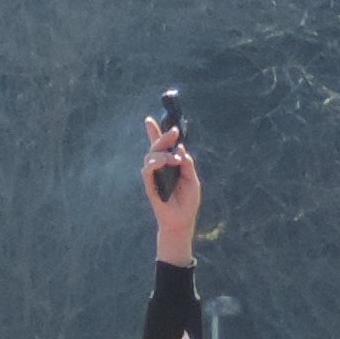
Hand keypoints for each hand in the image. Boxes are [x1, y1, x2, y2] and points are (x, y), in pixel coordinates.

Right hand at [144, 114, 198, 262]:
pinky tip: (165, 162)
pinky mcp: (149, 185)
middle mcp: (159, 167)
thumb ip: (187, 164)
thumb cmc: (187, 200)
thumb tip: (180, 150)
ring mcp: (153, 175)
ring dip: (164, 153)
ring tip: (176, 159)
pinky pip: (147, 170)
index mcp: (169, 164)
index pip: (160, 145)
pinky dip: (156, 163)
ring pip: (151, 155)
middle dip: (164, 136)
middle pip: (156, 146)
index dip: (154, 132)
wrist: (182, 220)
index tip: (149, 119)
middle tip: (174, 131)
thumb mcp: (192, 178)